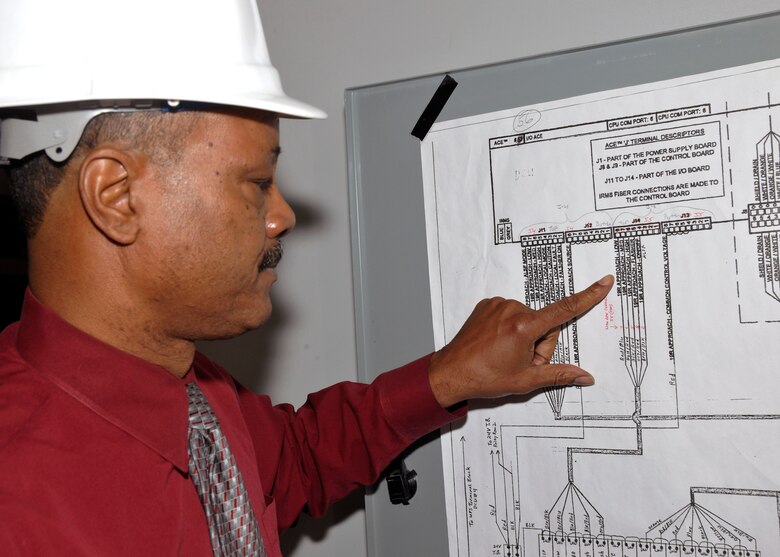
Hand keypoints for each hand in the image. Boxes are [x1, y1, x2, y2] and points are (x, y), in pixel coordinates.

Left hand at [428, 275, 613, 407]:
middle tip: (520, 362)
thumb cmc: (485, 377)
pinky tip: (496, 343)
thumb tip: (585, 377)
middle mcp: (511, 309)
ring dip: (523, 337)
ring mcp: (497, 305)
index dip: (588, 296)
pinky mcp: (486, 305)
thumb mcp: (526, 380)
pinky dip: (509, 328)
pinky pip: (510, 314)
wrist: (451, 372)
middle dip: (538, 344)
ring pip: (527, 320)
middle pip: (544, 325)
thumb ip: (559, 375)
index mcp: (524, 326)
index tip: (604, 282)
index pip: (565, 310)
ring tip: (505, 354)